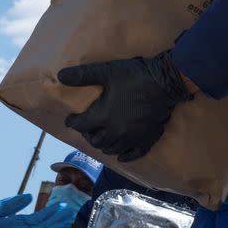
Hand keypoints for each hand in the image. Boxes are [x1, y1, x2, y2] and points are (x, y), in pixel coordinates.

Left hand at [58, 51, 192, 161]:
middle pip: (96, 141)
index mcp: (103, 116)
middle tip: (87, 128)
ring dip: (104, 145)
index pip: (81, 125)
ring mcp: (132, 138)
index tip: (70, 119)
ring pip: (112, 149)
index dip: (73, 122)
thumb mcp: (107, 71)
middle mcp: (116, 132)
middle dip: (88, 135)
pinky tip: (121, 156)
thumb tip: (60, 76)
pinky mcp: (147, 139)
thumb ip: (83, 75)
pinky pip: (134, 155)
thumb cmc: (135, 76)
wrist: (166, 82)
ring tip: (102, 138)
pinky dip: (125, 156)